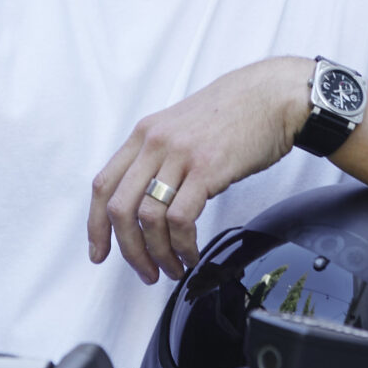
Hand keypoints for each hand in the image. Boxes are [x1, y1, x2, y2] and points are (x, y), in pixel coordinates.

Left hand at [88, 57, 308, 283]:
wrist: (271, 96)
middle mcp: (155, 143)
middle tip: (144, 271)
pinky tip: (192, 254)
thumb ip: (158, 157)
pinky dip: (183, 246)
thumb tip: (146, 201)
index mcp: (144, 134)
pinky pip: (181, 220)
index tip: (99, 252)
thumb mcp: (181, 127)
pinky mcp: (207, 169)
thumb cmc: (233, 114)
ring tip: (174, 266)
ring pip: (148, 219)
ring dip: (158, 253)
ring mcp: (179, 155)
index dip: (96, 225)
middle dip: (129, 250)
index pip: (103, 185)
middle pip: (120, 208)